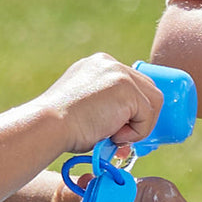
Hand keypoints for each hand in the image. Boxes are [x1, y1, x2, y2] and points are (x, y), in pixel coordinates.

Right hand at [37, 53, 163, 155]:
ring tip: (113, 136)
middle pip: (148, 89)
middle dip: (143, 117)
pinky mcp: (127, 89)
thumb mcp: (86, 107)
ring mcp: (119, 73)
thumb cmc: (60, 126)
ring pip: (153, 102)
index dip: (133, 108)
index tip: (123, 128)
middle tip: (126, 138)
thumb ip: (106, 107)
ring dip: (138, 126)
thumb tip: (127, 128)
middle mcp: (109, 63)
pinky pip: (147, 116)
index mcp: (97, 65)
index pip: (131, 84)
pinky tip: (111, 135)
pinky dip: (135, 133)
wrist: (48, 125)